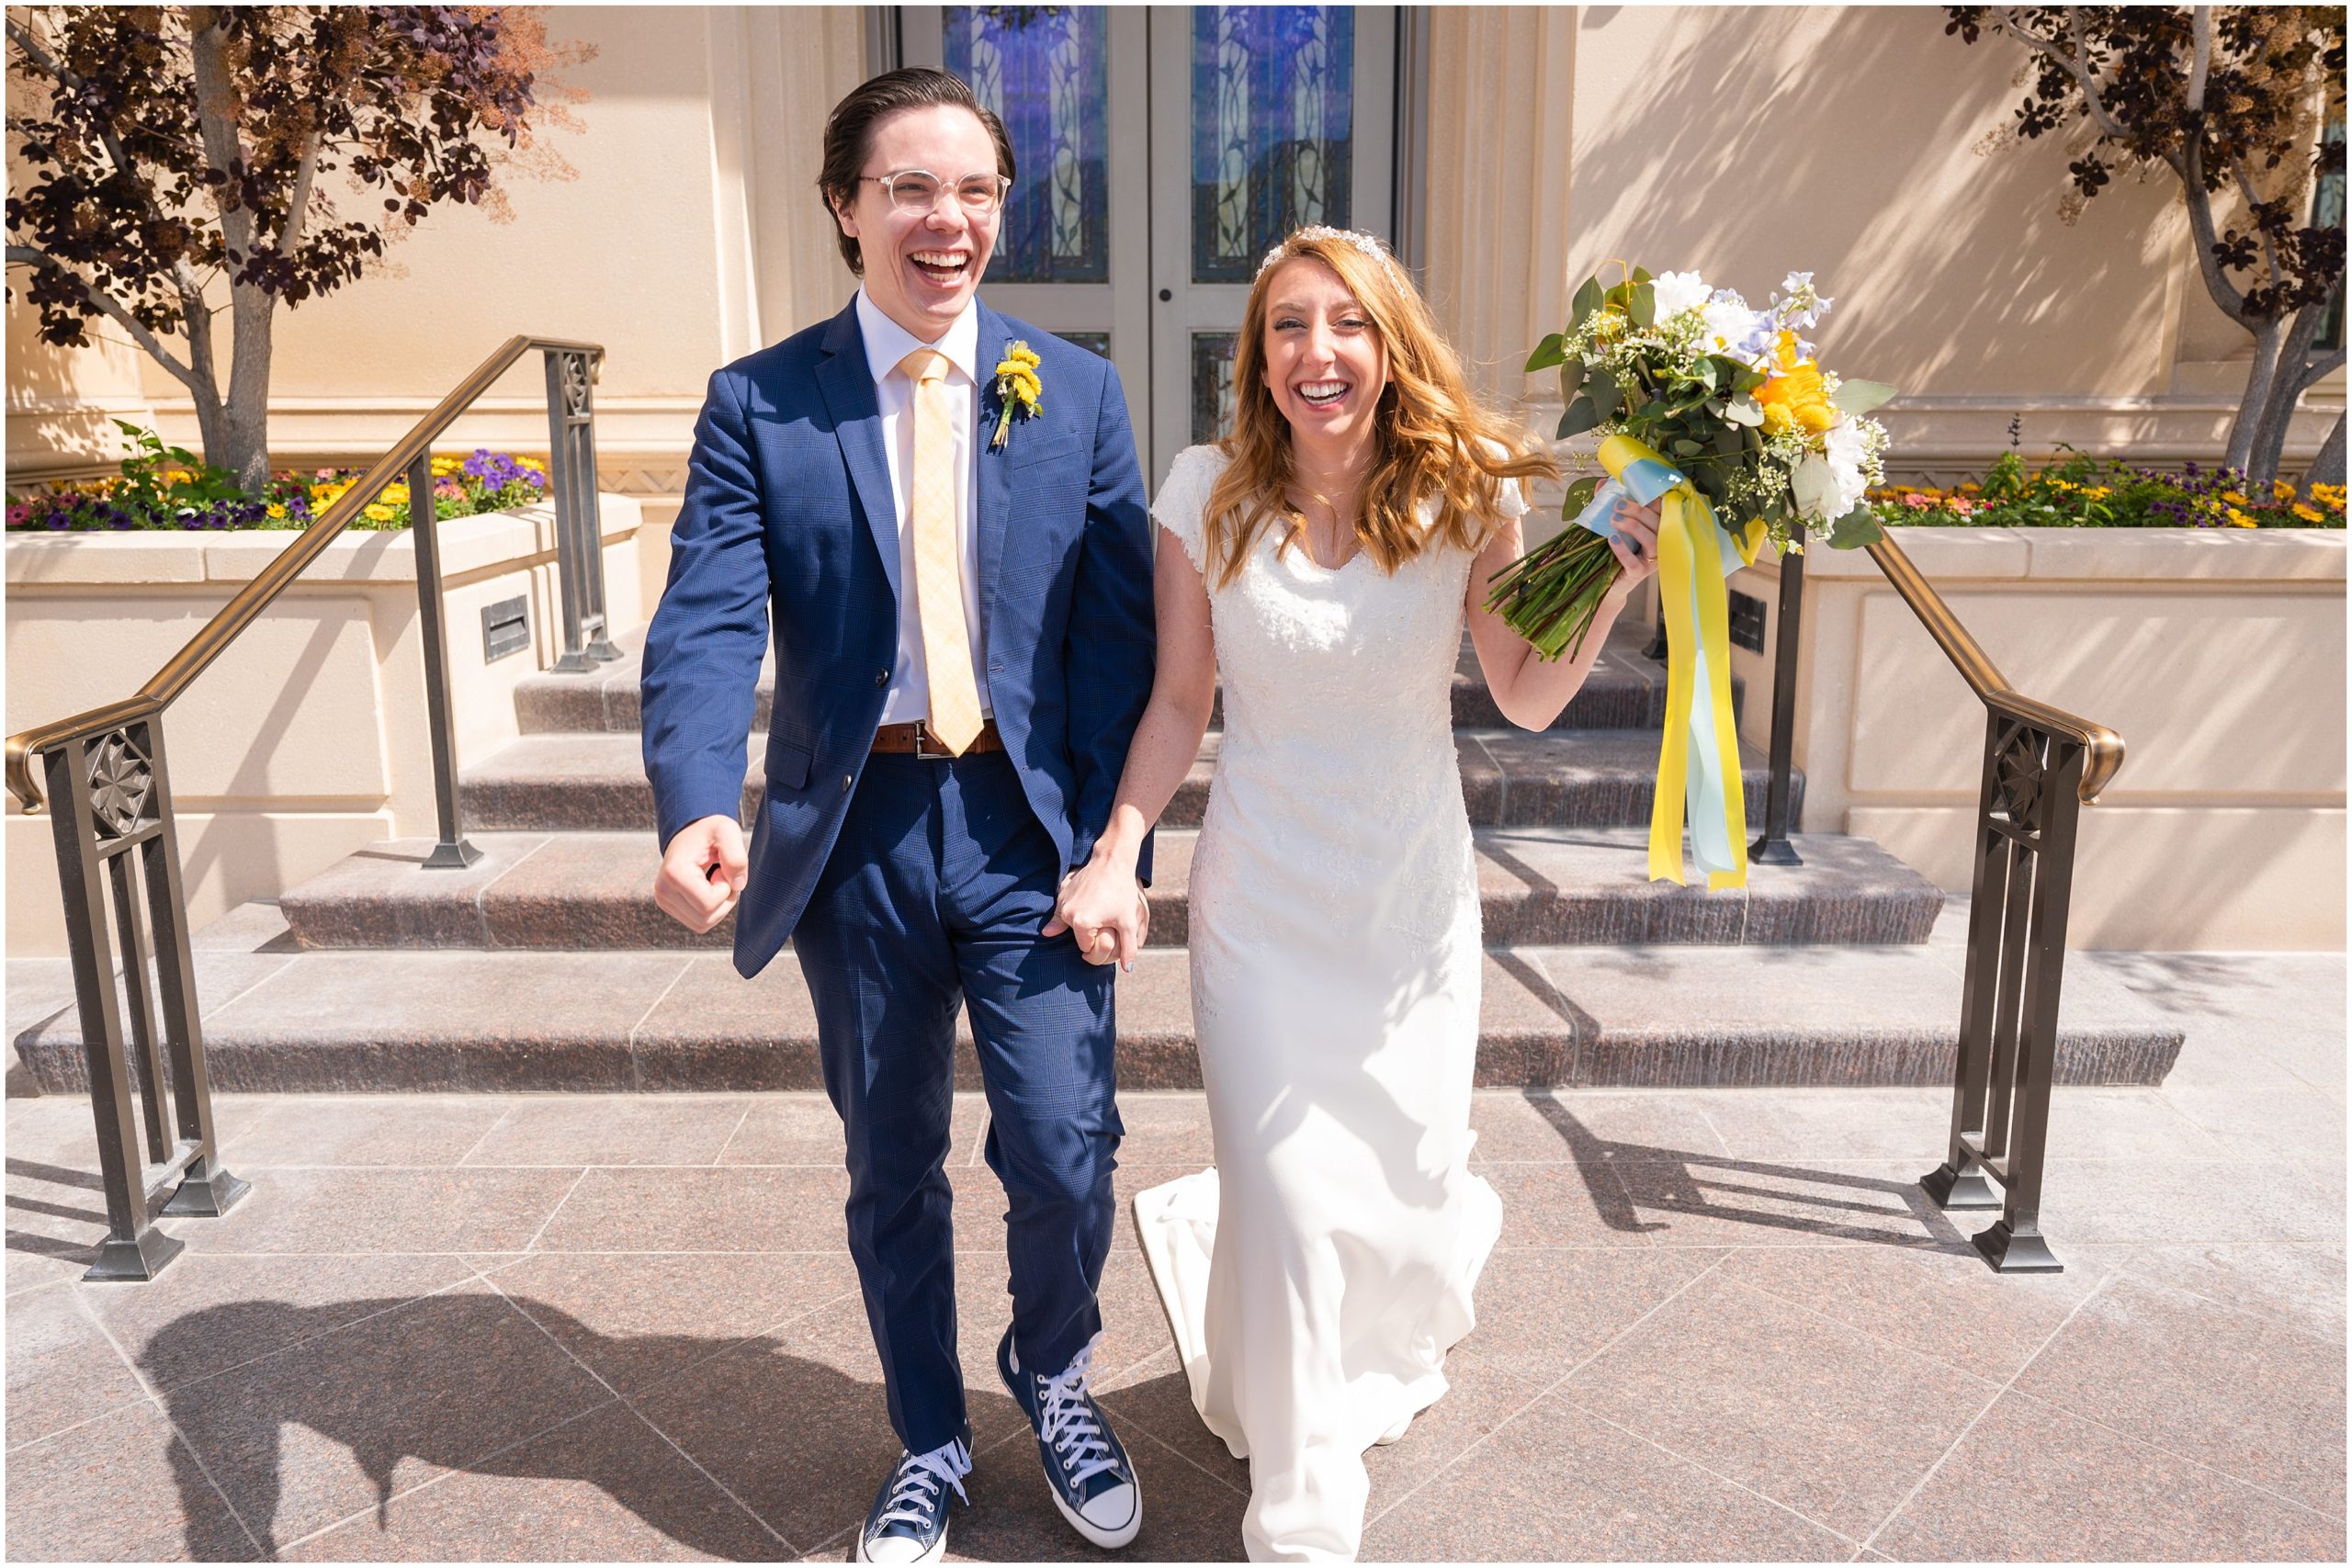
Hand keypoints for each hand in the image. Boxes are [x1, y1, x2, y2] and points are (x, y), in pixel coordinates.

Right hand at [653, 814, 747, 933]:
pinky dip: (711, 911)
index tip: (721, 869)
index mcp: (674, 873)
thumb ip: (736, 856)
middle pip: (706, 918)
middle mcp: (663, 891)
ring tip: (715, 881)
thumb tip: (738, 886)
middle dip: (724, 899)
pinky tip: (708, 889)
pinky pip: (699, 923)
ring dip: (719, 906)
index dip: (725, 889)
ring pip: (703, 924)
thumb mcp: (727, 832)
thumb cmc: (708, 832)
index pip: (708, 904)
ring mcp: (663, 901)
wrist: (690, 832)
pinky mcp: (669, 907)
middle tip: (722, 875)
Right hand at [1043, 859, 1146, 970]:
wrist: (1113, 861)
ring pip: (1069, 923)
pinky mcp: (1061, 890)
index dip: (1098, 944)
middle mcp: (1067, 914)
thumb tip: (1127, 969)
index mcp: (1082, 924)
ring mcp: (1062, 901)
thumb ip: (1128, 948)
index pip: (1086, 948)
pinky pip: (1064, 908)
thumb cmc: (1122, 892)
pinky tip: (1086, 900)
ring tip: (1098, 908)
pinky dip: (1072, 908)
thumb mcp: (1128, 922)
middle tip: (1105, 918)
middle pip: (1076, 937)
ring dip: (1080, 921)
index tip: (1108, 931)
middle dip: (1089, 933)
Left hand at [1607, 497, 1662, 595]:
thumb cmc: (1617, 550)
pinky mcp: (1639, 574)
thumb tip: (1602, 482)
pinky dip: (1623, 550)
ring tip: (1614, 520)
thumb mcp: (1616, 525)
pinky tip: (1612, 539)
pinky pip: (1634, 562)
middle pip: (1658, 524)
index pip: (1663, 511)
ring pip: (1652, 541)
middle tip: (1617, 505)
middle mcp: (1661, 544)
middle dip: (1638, 511)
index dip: (1654, 499)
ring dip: (1633, 527)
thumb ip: (1611, 504)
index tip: (1638, 489)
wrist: (1609, 582)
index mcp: (1659, 530)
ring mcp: (1652, 561)